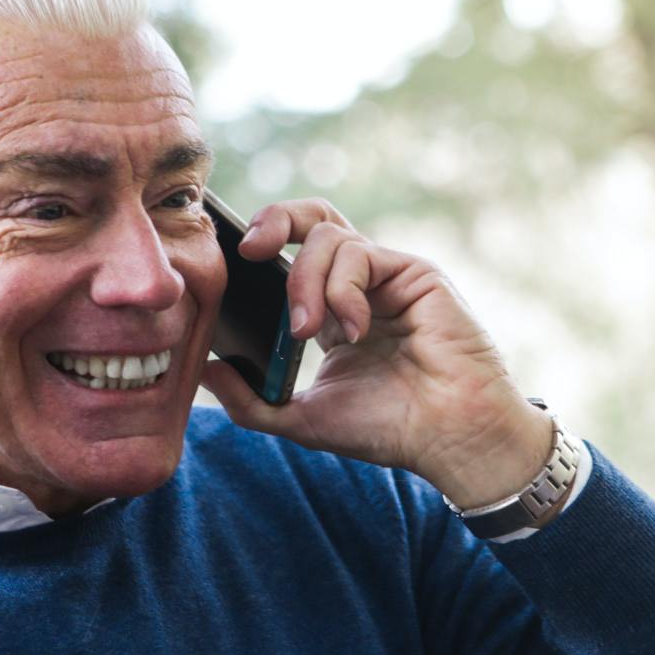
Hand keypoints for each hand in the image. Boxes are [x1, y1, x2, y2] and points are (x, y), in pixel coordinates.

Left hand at [198, 199, 552, 508]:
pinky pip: (360, 254)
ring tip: (309, 333)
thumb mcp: (303, 419)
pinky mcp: (413, 272)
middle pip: (311, 218)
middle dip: (273, 219)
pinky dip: (342, 289)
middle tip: (248, 251)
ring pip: (329, 237)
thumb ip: (251, 402)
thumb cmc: (388, 428)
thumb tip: (205, 372)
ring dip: (306, 283)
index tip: (228, 268)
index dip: (259, 247)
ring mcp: (386, 274)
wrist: (448, 436)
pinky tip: (352, 330)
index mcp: (331, 310)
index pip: (290, 255)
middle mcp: (359, 284)